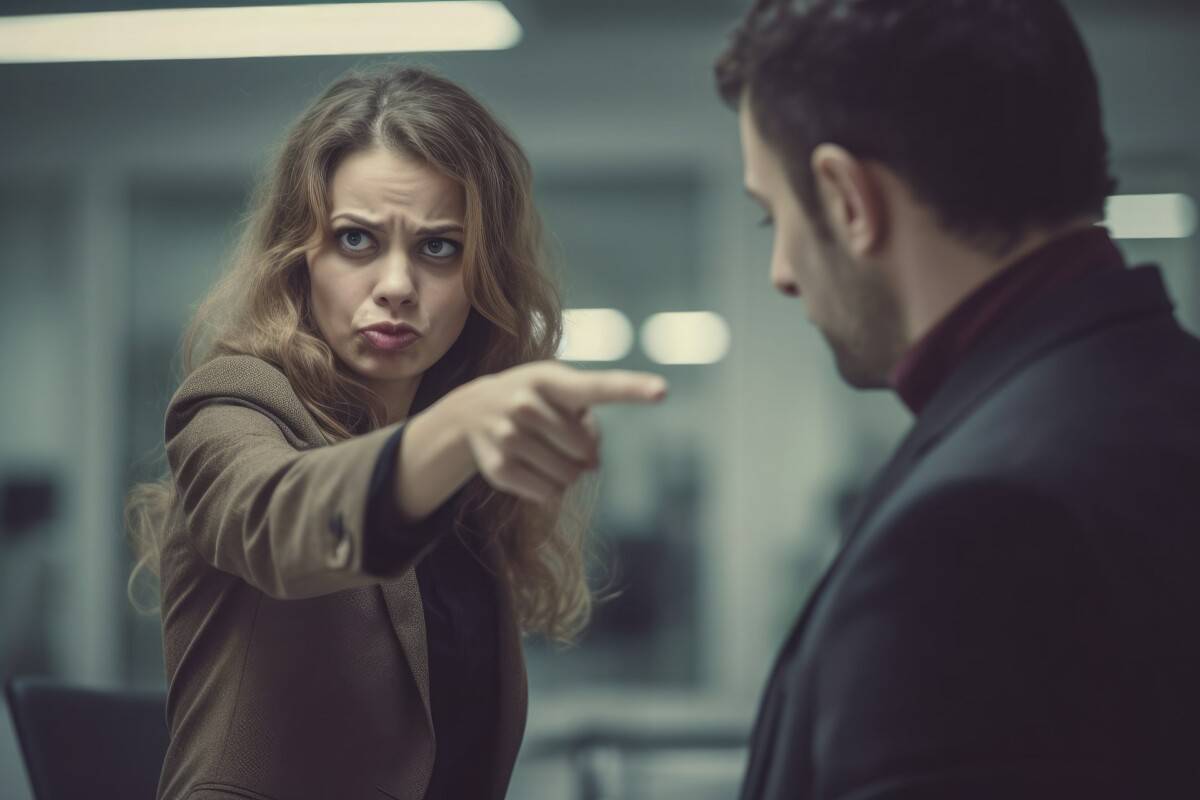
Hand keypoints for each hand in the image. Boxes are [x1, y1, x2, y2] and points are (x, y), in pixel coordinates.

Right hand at [455, 361, 667, 504]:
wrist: (469, 411)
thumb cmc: (536, 400)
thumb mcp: (561, 395)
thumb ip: (587, 425)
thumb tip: (590, 466)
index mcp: (551, 378)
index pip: (598, 386)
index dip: (632, 389)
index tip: (662, 391)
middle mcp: (525, 402)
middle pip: (585, 450)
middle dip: (582, 452)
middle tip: (559, 437)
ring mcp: (507, 434)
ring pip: (569, 476)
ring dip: (567, 472)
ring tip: (544, 451)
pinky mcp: (498, 467)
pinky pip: (547, 494)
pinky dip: (549, 489)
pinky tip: (531, 468)